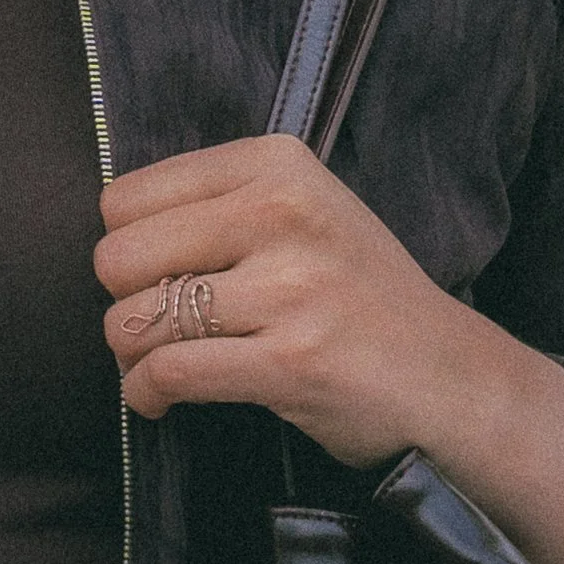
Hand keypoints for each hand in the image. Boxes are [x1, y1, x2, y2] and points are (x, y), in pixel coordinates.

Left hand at [94, 132, 503, 465]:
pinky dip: (147, 393)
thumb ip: (218, 205)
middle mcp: (282, 212)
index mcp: (276, 165)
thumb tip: (111, 229)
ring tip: (157, 364)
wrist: (452, 380)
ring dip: (132, 356)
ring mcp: (290, 288)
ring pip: (137, 320)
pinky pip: (171, 372)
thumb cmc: (359, 296)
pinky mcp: (291, 362)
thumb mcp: (303, 213)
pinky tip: (159, 398)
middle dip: (124, 301)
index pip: (128, 197)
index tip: (158, 276)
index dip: (127, 245)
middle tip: (155, 326)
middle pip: (119, 256)